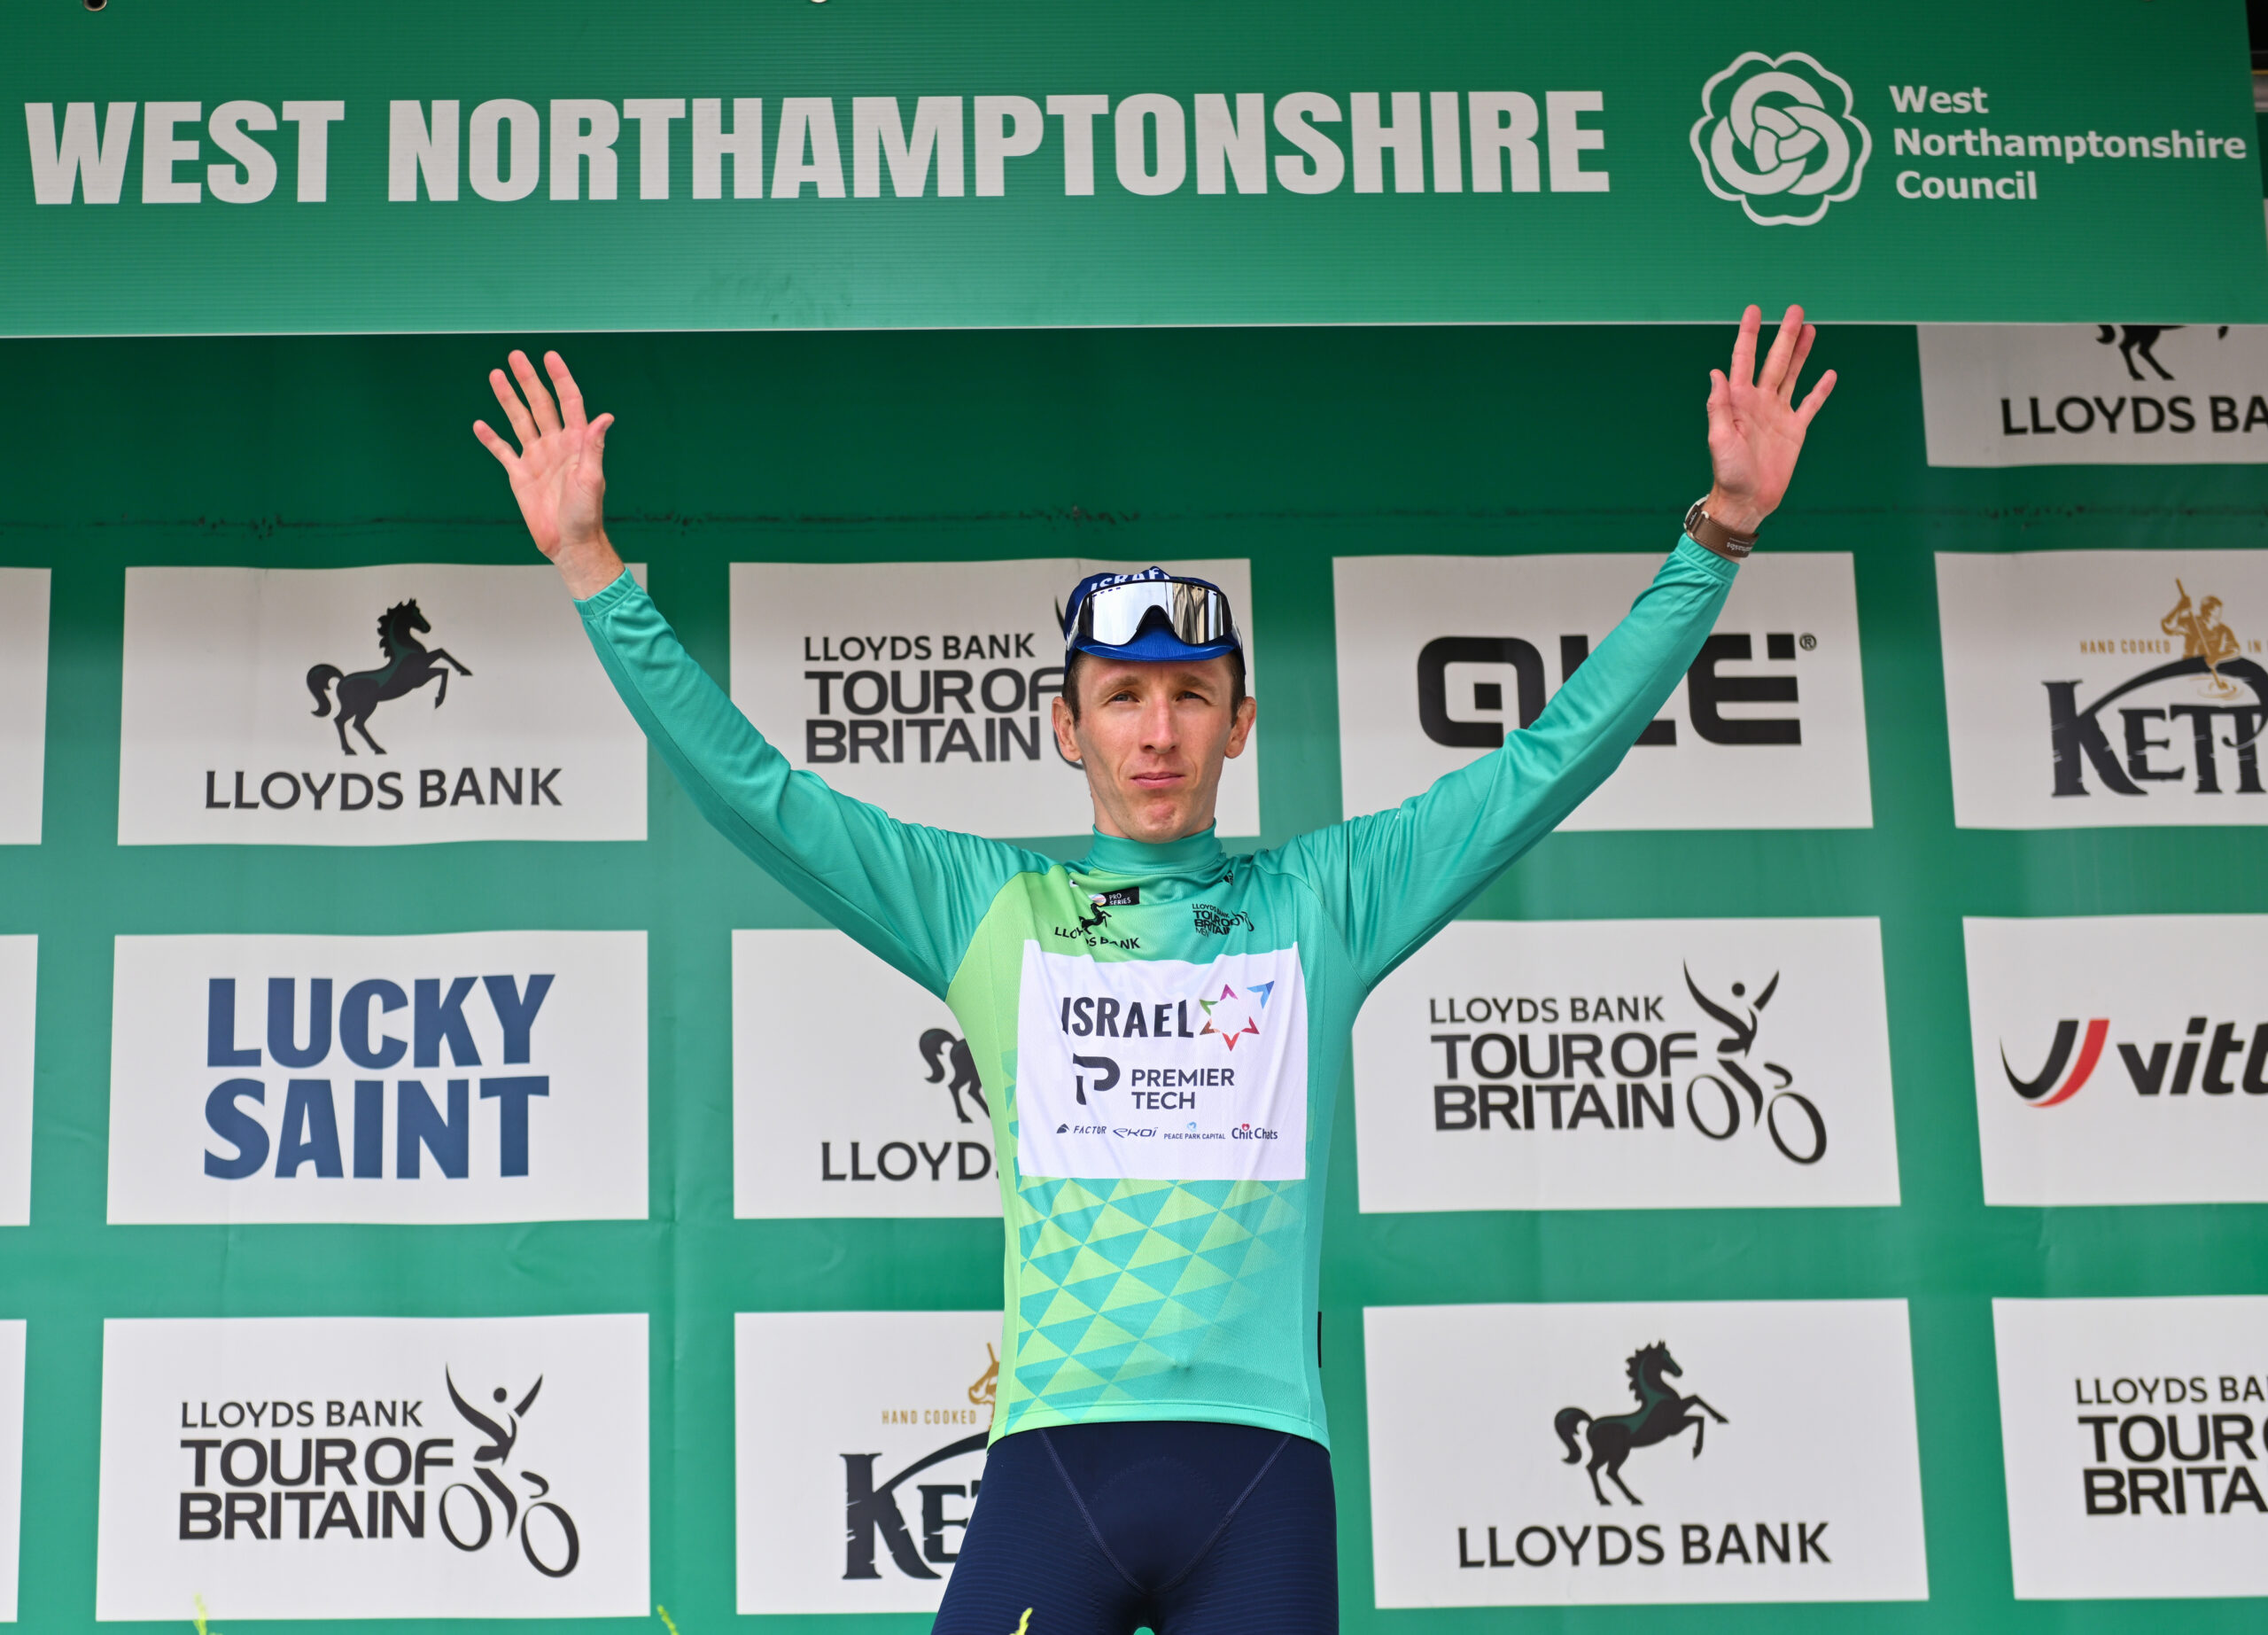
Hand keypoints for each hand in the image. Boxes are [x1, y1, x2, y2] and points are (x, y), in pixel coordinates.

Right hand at [474, 350, 623, 598]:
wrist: (569, 543)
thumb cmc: (586, 514)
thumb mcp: (592, 478)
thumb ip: (594, 446)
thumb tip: (605, 417)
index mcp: (575, 443)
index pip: (568, 402)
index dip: (560, 379)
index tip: (550, 357)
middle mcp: (555, 445)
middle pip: (540, 404)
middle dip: (529, 379)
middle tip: (516, 356)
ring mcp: (537, 458)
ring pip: (520, 420)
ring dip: (508, 398)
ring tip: (496, 375)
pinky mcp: (520, 475)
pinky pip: (503, 451)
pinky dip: (491, 438)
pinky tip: (480, 424)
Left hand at [1703, 304, 1834, 535]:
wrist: (1747, 500)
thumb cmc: (1728, 473)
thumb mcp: (1720, 439)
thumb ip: (1719, 406)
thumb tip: (1716, 373)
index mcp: (1739, 401)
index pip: (1744, 359)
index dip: (1749, 335)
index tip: (1754, 311)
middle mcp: (1759, 402)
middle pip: (1775, 360)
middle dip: (1785, 335)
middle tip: (1796, 310)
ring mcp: (1778, 414)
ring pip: (1793, 375)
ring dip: (1801, 353)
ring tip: (1810, 329)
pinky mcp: (1795, 430)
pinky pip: (1810, 404)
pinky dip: (1820, 390)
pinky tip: (1829, 373)